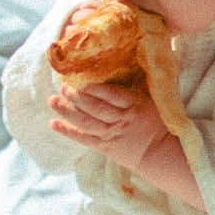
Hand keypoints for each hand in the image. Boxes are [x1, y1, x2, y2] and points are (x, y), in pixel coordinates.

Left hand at [47, 79, 168, 174]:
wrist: (161, 152)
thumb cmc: (156, 122)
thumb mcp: (151, 100)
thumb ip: (134, 86)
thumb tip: (120, 63)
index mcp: (134, 104)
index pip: (112, 95)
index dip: (95, 88)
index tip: (81, 80)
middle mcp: (122, 119)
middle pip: (96, 108)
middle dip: (76, 97)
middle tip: (62, 87)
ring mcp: (112, 134)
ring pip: (86, 123)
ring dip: (67, 112)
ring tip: (52, 101)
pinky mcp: (105, 147)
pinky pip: (84, 139)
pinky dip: (68, 131)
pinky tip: (53, 123)